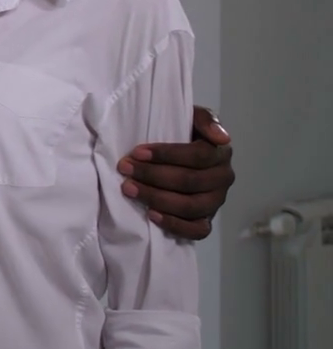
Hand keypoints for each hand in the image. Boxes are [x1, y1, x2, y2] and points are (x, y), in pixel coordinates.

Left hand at [118, 106, 235, 239]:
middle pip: (190, 181)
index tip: (137, 152)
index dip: (167, 155)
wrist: (179, 156)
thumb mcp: (191, 118)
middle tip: (125, 169)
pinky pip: (197, 231)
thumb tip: (222, 138)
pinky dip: (175, 225)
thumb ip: (204, 120)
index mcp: (221, 153)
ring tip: (129, 189)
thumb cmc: (182, 134)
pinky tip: (151, 215)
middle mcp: (223, 179)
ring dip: (157, 198)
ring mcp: (216, 202)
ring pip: (191, 206)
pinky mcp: (207, 221)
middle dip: (154, 175)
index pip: (198, 156)